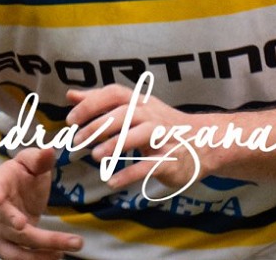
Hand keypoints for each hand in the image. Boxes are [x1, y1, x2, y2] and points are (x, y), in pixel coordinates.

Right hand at [0, 146, 82, 258]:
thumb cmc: (15, 178)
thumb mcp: (26, 162)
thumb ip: (37, 158)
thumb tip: (50, 151)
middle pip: (14, 229)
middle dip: (42, 238)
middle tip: (70, 241)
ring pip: (15, 251)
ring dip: (39, 256)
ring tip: (63, 253)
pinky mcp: (4, 249)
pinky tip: (57, 256)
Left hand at [65, 84, 202, 193]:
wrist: (205, 143)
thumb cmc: (162, 126)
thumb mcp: (134, 110)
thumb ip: (102, 104)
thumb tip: (71, 95)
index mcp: (141, 102)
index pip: (115, 93)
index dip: (92, 104)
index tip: (71, 119)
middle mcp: (152, 115)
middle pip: (124, 113)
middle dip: (98, 126)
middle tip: (77, 141)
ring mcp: (163, 136)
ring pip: (139, 135)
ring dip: (115, 144)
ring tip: (95, 157)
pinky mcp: (171, 159)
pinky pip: (150, 165)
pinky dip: (130, 174)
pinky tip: (112, 182)